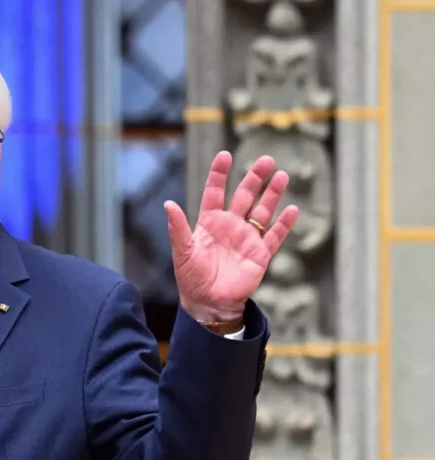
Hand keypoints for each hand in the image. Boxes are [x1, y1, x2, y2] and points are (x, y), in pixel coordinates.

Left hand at [163, 151, 298, 322]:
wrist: (208, 303)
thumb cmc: (191, 278)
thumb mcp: (183, 252)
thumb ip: (177, 228)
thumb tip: (167, 204)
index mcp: (209, 222)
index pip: (214, 192)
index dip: (219, 174)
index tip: (225, 155)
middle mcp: (230, 226)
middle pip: (244, 196)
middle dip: (254, 178)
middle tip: (266, 159)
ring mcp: (247, 239)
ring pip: (262, 211)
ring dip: (272, 194)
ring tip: (281, 175)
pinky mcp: (260, 255)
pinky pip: (274, 236)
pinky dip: (283, 224)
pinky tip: (292, 209)